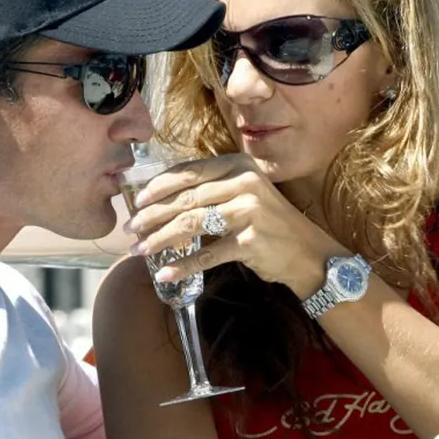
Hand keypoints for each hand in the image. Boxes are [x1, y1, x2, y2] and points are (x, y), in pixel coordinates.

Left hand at [124, 154, 347, 295]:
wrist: (308, 252)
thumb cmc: (268, 221)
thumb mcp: (243, 192)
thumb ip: (211, 188)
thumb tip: (161, 196)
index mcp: (238, 165)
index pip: (188, 173)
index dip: (158, 187)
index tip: (137, 201)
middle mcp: (244, 183)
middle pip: (186, 198)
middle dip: (153, 215)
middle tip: (131, 228)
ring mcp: (248, 211)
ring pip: (191, 224)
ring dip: (160, 239)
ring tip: (140, 250)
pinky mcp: (250, 241)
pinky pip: (208, 255)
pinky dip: (183, 265)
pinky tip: (166, 273)